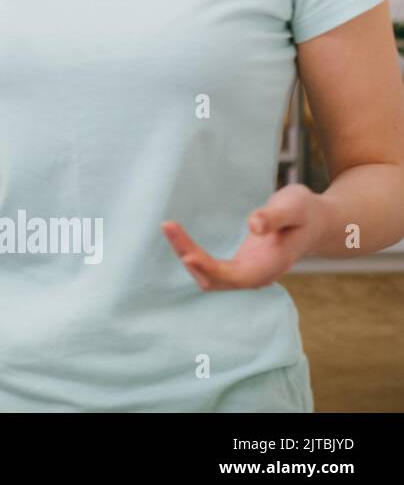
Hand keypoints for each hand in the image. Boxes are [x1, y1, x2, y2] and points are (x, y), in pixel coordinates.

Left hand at [162, 183, 331, 289]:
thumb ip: (274, 216)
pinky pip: (210, 268)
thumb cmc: (305, 212)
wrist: (316, 222)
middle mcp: (257, 275)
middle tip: (168, 225)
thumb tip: (254, 225)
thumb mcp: (294, 206)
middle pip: (214, 278)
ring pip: (208, 276)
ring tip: (169, 227)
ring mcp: (246, 272)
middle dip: (189, 255)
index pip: (236, 277)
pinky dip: (192, 254)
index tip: (187, 255)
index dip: (210, 270)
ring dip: (186, 255)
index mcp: (271, 266)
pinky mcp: (238, 265)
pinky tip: (179, 237)